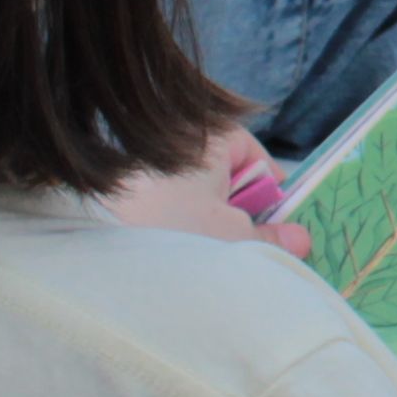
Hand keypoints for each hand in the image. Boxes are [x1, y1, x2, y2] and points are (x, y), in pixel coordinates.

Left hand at [108, 126, 312, 260]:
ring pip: (196, 200)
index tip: (281, 225)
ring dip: (209, 227)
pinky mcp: (124, 198)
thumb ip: (272, 238)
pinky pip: (167, 212)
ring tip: (210, 259)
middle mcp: (176, 143)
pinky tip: (178, 258)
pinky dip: (178, 232)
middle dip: (241, 215)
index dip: (272, 191)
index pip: (254, 155)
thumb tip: (300, 240)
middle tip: (248, 248)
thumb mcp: (233, 237)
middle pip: (226, 178)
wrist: (96, 256)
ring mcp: (147, 171)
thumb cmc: (173, 230)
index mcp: (210, 136)